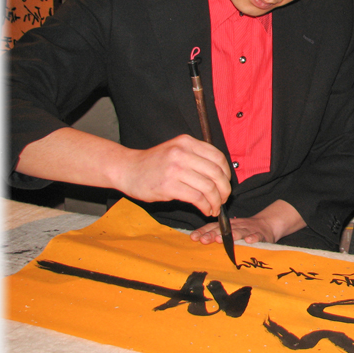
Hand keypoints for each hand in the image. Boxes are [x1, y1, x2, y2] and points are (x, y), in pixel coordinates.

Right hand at [115, 134, 231, 217]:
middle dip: (225, 190)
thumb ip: (196, 157)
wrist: (127, 169)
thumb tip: (221, 176)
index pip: (218, 157)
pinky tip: (205, 209)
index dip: (227, 173)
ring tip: (215, 208)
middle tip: (224, 199)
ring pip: (209, 187)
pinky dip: (205, 206)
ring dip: (216, 201)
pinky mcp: (169, 186)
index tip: (226, 183)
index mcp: (187, 142)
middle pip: (216, 173)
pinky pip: (197, 198)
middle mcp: (182, 153)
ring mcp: (175, 169)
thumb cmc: (154, 163)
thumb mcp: (176, 150)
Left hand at [190, 216, 274, 244]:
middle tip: (204, 240)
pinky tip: (249, 240)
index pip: (213, 227)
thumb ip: (216, 234)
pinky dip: (253, 237)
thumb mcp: (230, 230)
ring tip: (222, 239)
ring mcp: (249, 230)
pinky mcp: (261, 235)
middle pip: (224, 230)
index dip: (203, 231)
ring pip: (240, 232)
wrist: (267, 224)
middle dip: (213, 235)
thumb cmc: (245, 230)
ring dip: (231, 235)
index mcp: (228, 225)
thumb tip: (196, 239)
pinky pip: (257, 236)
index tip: (193, 237)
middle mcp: (237, 226)